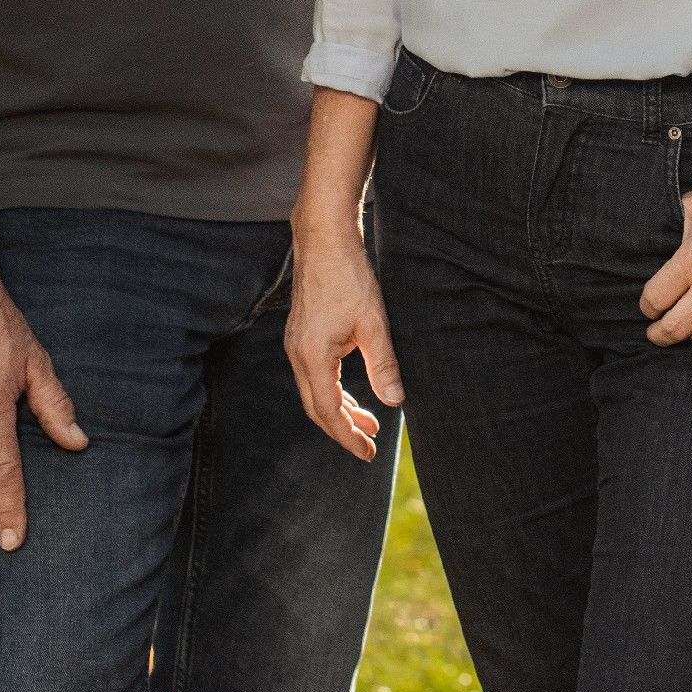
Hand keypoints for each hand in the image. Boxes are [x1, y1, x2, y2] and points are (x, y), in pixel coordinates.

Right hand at [283, 229, 403, 461]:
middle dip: (342, 430)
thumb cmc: (349, 276)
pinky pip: (314, 374)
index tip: (368, 453)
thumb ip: (384, 365)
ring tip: (368, 423)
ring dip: (339, 410)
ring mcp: (296, 343)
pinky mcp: (301, 334)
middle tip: (369, 447)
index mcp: (313, 356)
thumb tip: (395, 401)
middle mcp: (297, 354)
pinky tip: (353, 392)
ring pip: (315, 391)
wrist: (324, 238)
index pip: (328, 411)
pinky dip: (333, 390)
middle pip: (316, 407)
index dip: (348, 436)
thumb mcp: (374, 323)